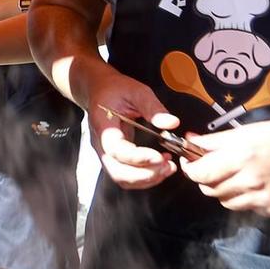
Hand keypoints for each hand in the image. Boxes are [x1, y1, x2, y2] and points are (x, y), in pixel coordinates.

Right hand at [79, 67, 177, 188]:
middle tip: (166, 166)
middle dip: (144, 175)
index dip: (137, 157)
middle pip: (117, 171)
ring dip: (145, 179)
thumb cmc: (114, 89)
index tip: (158, 156)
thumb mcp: (135, 90)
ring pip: (122, 178)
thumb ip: (153, 107)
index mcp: (103, 125)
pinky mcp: (115, 157)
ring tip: (167, 168)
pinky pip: (126, 175)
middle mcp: (101, 144)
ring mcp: (106, 153)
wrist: (98, 90)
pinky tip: (160, 167)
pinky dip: (144, 177)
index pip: (116, 149)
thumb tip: (171, 123)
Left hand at [180, 116, 269, 216]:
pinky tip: (254, 184)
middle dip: (205, 178)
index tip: (189, 160)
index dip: (189, 168)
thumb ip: (218, 140)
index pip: (200, 173)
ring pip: (226, 201)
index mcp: (242, 157)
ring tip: (234, 175)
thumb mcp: (253, 129)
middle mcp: (249, 181)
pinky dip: (243, 197)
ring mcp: (262, 199)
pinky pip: (247, 207)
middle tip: (210, 167)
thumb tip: (191, 141)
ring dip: (223, 190)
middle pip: (210, 189)